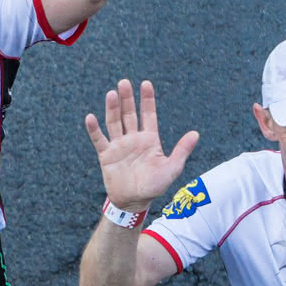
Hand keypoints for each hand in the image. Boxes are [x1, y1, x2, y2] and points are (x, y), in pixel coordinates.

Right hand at [84, 79, 199, 211]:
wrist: (134, 202)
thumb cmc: (154, 186)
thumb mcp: (172, 168)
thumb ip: (182, 150)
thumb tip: (196, 133)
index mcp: (149, 139)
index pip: (148, 114)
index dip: (147, 99)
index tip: (145, 84)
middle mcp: (133, 138)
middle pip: (129, 114)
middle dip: (127, 99)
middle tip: (124, 82)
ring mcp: (119, 146)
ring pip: (114, 122)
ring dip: (112, 109)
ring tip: (112, 94)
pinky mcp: (106, 155)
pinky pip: (99, 140)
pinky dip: (94, 129)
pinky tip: (90, 117)